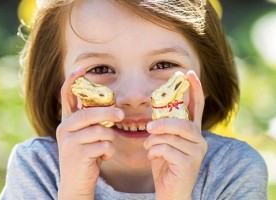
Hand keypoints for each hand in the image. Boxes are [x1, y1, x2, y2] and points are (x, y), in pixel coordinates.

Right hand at [56, 68, 123, 199]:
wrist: (75, 182)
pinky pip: (103, 146)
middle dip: (109, 114)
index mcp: (66, 121)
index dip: (72, 80)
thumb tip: (112, 108)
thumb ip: (92, 122)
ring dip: (109, 139)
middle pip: (89, 113)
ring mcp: (68, 141)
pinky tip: (104, 157)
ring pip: (100, 131)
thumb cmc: (85, 155)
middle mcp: (63, 128)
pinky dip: (109, 151)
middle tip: (121, 116)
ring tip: (106, 147)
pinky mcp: (77, 154)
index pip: (66, 96)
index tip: (82, 67)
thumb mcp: (86, 136)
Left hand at [144, 70, 206, 199]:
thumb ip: (164, 129)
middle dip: (163, 123)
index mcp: (193, 132)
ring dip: (155, 141)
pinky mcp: (189, 163)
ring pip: (172, 135)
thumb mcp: (163, 143)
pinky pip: (167, 148)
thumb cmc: (165, 164)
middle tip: (149, 127)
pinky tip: (154, 157)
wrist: (170, 191)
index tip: (189, 73)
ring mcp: (196, 151)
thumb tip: (153, 116)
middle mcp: (199, 140)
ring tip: (150, 148)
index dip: (194, 89)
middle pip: (183, 122)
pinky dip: (155, 151)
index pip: (196, 107)